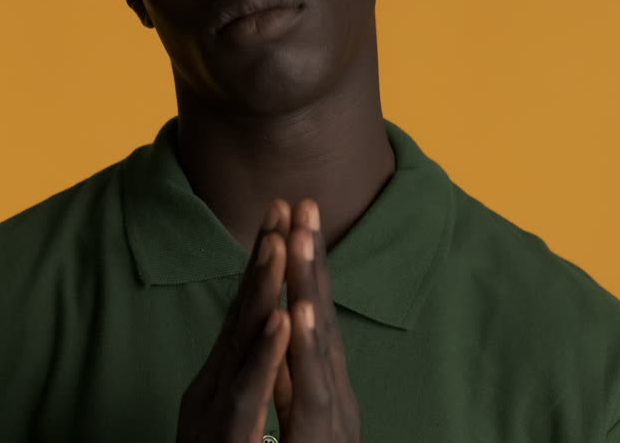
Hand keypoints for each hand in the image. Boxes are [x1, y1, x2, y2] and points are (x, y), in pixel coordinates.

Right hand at [177, 201, 292, 442]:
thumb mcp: (230, 417)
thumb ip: (244, 378)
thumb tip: (260, 335)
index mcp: (222, 381)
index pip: (247, 312)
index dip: (264, 264)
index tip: (281, 217)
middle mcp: (212, 387)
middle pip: (242, 312)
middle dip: (263, 257)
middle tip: (280, 205)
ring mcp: (216, 411)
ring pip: (241, 343)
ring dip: (261, 290)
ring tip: (280, 244)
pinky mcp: (225, 437)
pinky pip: (248, 392)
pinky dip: (266, 354)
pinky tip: (281, 319)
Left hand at [274, 198, 361, 442]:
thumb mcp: (297, 422)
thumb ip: (294, 380)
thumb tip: (285, 334)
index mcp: (324, 390)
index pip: (312, 316)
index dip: (305, 266)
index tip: (294, 214)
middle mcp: (334, 398)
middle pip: (320, 317)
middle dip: (311, 259)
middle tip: (303, 202)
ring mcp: (331, 419)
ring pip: (319, 345)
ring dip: (309, 287)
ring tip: (299, 237)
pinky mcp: (320, 440)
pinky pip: (310, 390)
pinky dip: (305, 348)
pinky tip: (297, 311)